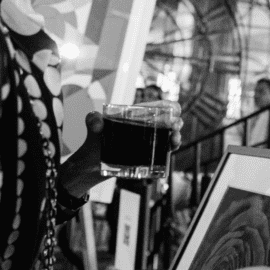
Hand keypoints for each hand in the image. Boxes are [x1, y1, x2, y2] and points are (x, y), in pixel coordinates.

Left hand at [59, 101, 182, 197]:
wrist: (92, 163)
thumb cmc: (95, 141)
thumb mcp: (93, 127)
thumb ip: (92, 120)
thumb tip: (98, 122)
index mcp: (138, 116)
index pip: (157, 107)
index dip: (168, 106)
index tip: (173, 109)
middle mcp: (147, 127)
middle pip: (168, 121)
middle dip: (176, 121)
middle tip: (175, 125)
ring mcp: (149, 141)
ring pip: (170, 136)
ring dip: (177, 135)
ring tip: (175, 137)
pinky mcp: (149, 155)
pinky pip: (165, 150)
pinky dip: (172, 147)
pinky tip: (172, 146)